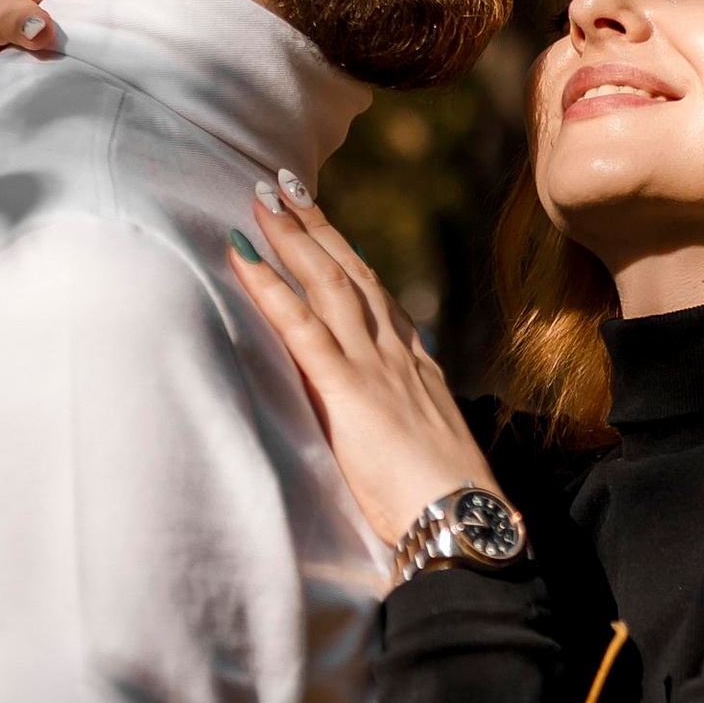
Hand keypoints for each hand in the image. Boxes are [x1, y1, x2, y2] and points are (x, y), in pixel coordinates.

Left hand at [228, 181, 515, 556]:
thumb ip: (394, 414)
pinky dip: (268, 287)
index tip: (322, 222)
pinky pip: (301, 327)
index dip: (346, 254)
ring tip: (259, 199)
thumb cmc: (443, 500)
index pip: (376, 294)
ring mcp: (374, 366)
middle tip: (281, 184)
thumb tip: (368, 409)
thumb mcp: (420, 443)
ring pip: (328, 283)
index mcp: (415, 364)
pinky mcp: (350, 390)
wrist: (462, 518)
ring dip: (291, 237)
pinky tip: (241, 257)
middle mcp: (396, 352)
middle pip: (352, 272)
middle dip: (315, 225)